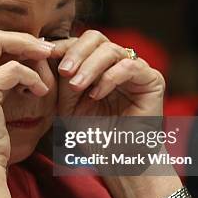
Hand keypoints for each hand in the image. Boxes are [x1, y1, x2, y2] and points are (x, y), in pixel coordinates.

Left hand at [50, 30, 176, 197]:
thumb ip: (61, 79)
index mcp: (96, 63)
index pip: (79, 42)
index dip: (63, 46)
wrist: (117, 160)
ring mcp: (135, 68)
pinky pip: (130, 66)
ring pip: (111, 49)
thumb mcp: (67, 104)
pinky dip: (109, 77)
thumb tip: (45, 52)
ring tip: (77, 86)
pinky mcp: (152, 79)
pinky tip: (96, 94)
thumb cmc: (91, 134)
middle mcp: (116, 61)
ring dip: (90, 66)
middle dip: (76, 52)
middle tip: (64, 71)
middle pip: (95, 37)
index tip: (46, 57)